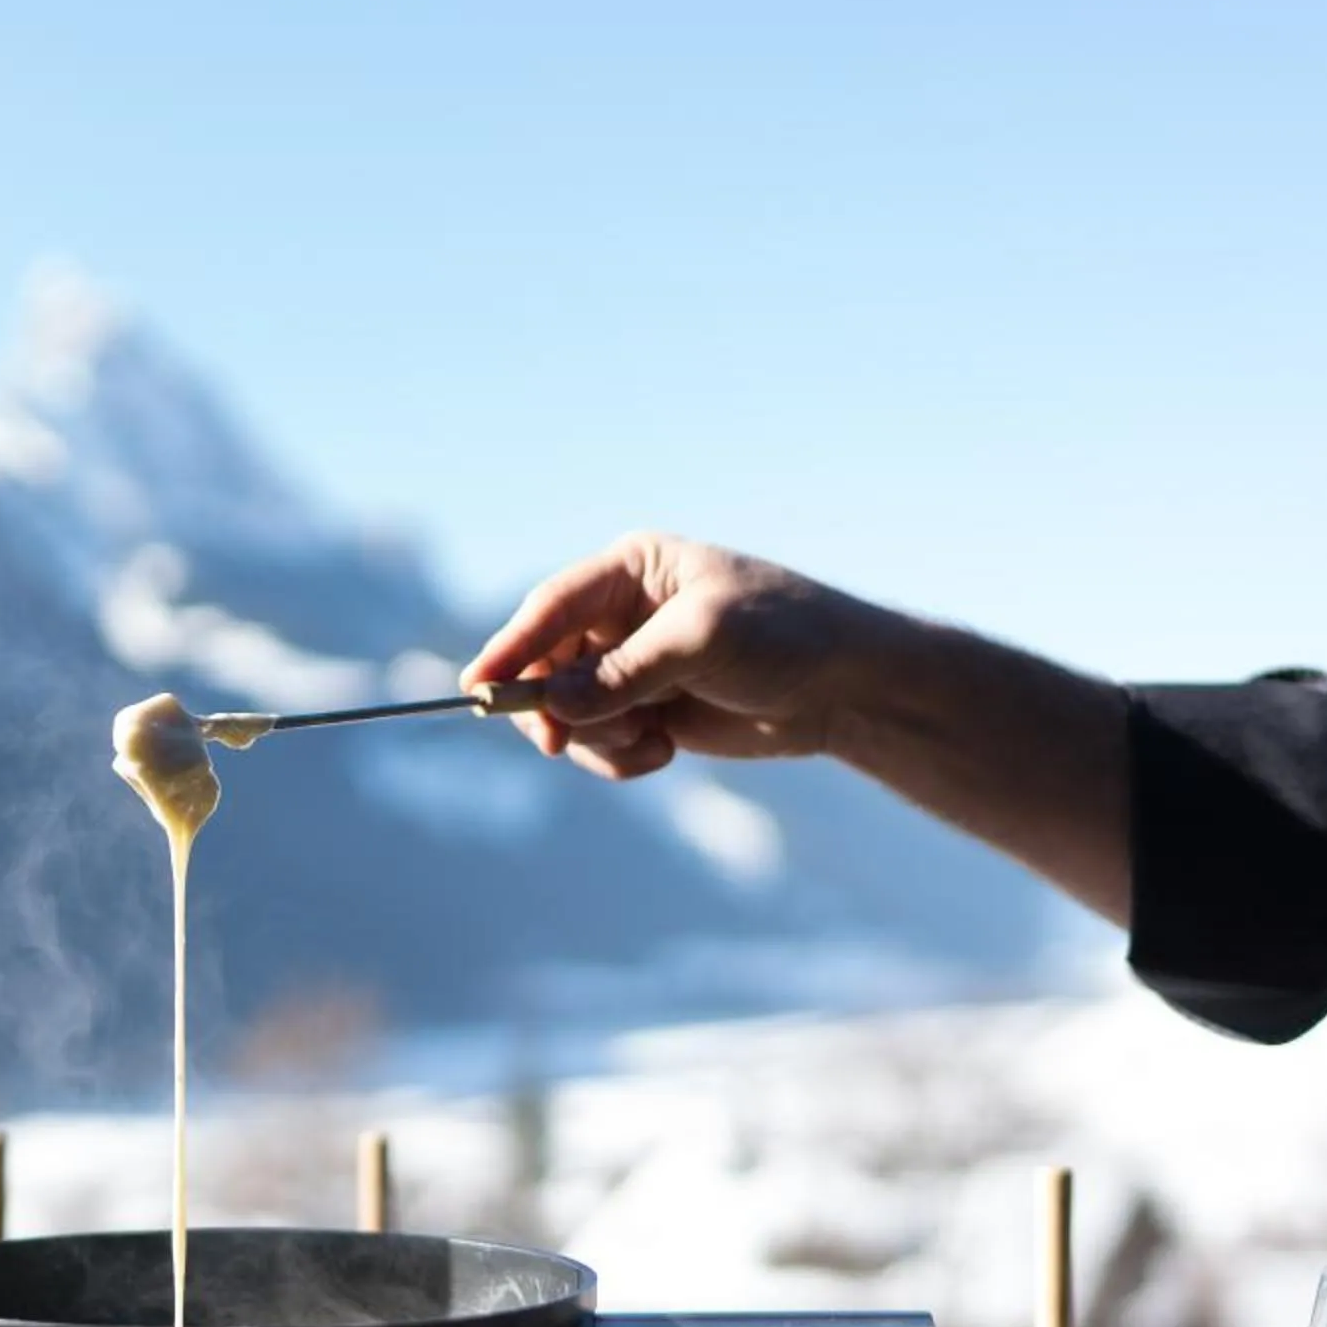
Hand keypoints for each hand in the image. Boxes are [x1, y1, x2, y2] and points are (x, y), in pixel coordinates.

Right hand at [461, 534, 874, 780]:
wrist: (848, 686)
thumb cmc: (785, 635)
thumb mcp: (701, 641)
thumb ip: (623, 674)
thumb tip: (554, 707)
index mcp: (630, 569)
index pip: (550, 607)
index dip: (510, 648)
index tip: (478, 690)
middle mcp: (621, 615)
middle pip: (546, 664)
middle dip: (552, 706)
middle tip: (555, 741)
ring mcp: (632, 666)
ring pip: (569, 712)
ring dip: (596, 737)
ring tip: (648, 742)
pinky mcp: (648, 712)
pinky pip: (600, 743)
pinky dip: (619, 757)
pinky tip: (663, 752)